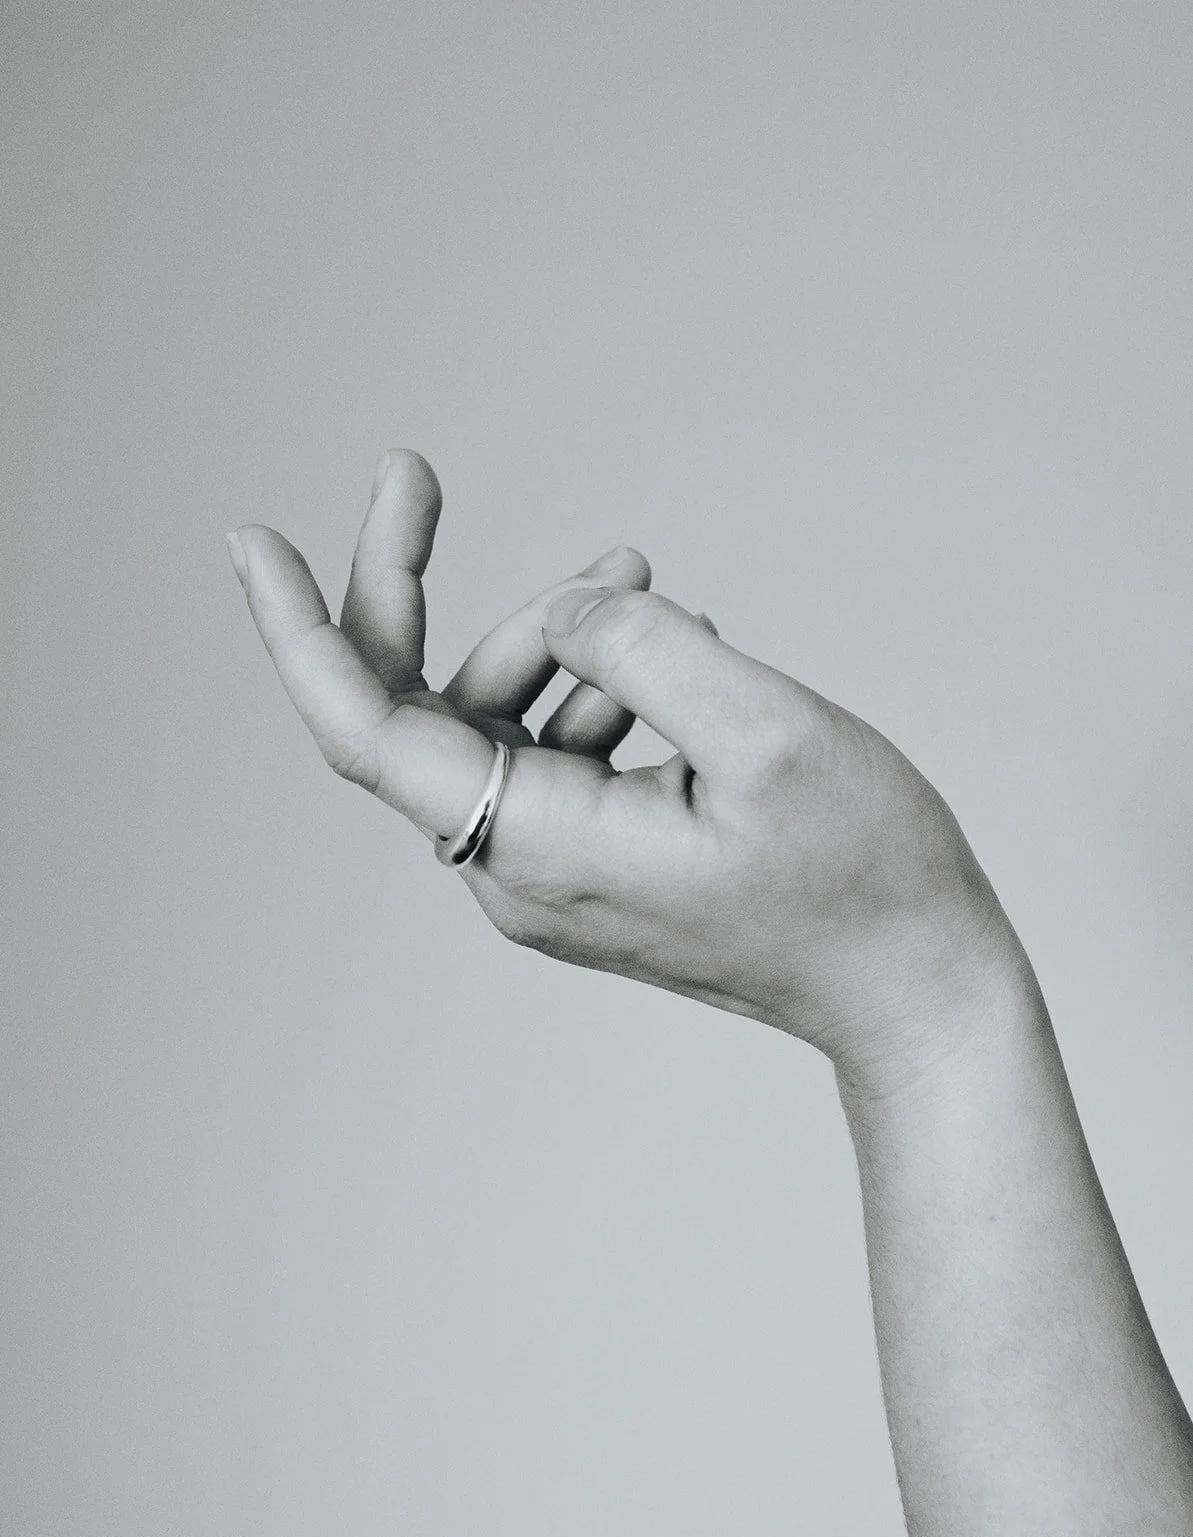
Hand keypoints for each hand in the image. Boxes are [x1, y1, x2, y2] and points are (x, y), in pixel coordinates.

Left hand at [229, 451, 1016, 1078]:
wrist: (913, 987)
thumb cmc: (864, 876)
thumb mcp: (768, 733)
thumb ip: (645, 648)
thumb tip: (560, 610)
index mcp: (541, 848)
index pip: (370, 735)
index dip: (299, 634)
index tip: (252, 541)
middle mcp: (517, 871)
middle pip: (411, 713)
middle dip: (406, 589)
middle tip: (409, 473)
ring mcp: (550, 873)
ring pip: (491, 720)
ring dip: (550, 635)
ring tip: (648, 579)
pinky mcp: (589, 863)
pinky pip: (547, 750)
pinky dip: (591, 686)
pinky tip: (678, 658)